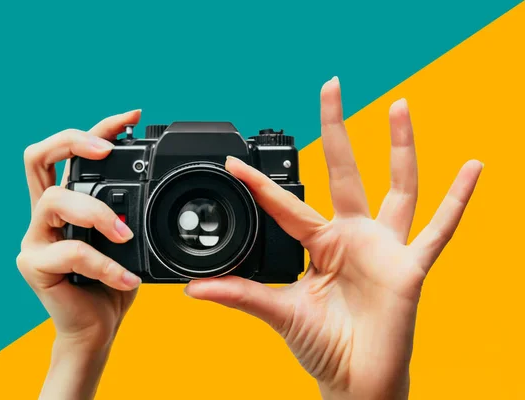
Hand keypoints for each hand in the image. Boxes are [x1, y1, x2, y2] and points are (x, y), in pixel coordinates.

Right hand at [17, 109, 141, 398]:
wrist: (97, 327)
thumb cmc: (113, 281)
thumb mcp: (129, 241)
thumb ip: (130, 214)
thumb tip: (157, 186)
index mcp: (69, 201)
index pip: (71, 152)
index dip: (97, 128)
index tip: (131, 116)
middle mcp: (46, 213)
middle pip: (37, 157)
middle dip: (73, 142)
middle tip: (107, 151)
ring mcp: (36, 237)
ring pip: (55, 200)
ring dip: (96, 213)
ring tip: (126, 235)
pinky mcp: (35, 265)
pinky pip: (69, 253)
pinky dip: (104, 264)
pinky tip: (126, 278)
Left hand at [185, 78, 481, 399]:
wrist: (355, 378)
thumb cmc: (323, 343)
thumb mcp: (280, 312)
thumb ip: (242, 296)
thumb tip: (195, 291)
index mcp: (320, 245)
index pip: (287, 205)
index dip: (261, 185)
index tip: (235, 161)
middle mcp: (352, 237)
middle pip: (344, 172)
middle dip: (336, 129)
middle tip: (330, 87)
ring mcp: (383, 247)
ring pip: (396, 187)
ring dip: (400, 147)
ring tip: (399, 105)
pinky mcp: (411, 267)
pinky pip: (440, 230)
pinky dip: (459, 200)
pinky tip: (474, 168)